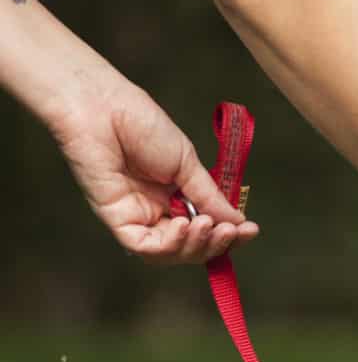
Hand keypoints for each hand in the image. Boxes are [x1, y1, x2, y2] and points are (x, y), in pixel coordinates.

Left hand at [50, 78, 258, 263]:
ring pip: (170, 253)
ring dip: (195, 246)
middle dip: (214, 244)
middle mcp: (157, 211)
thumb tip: (238, 221)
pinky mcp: (116, 219)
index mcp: (176, 196)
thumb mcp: (187, 163)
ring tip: (207, 226)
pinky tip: (183, 226)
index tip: (250, 230)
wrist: (104, 108)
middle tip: (229, 231)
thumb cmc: (142, 124)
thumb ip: (209, 196)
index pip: (206, 228)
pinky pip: (144, 247)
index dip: (229, 235)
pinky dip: (168, 245)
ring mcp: (137, 217)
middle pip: (191, 247)